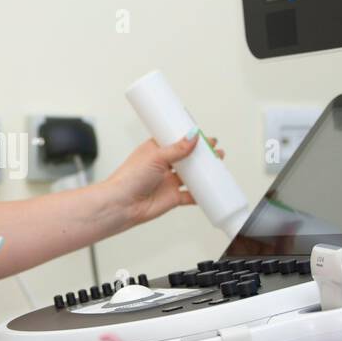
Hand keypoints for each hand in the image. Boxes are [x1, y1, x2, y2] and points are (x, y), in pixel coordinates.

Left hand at [103, 134, 224, 227]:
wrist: (122, 204)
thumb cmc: (129, 177)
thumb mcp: (156, 157)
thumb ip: (177, 149)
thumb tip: (193, 136)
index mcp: (156, 150)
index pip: (177, 140)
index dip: (191, 138)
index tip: (205, 135)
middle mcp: (163, 165)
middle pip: (187, 158)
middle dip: (202, 154)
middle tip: (216, 150)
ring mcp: (168, 181)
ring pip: (192, 175)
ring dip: (205, 171)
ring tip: (219, 164)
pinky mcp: (173, 197)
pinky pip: (191, 195)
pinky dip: (202, 193)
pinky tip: (212, 188)